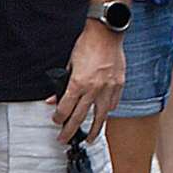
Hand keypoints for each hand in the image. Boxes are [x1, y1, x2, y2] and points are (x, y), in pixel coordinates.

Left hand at [53, 20, 123, 140]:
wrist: (106, 33)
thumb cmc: (87, 44)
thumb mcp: (69, 63)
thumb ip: (62, 83)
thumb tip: (53, 99)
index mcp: (78, 83)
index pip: (65, 109)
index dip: (59, 118)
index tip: (56, 122)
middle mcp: (94, 89)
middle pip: (80, 118)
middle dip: (70, 131)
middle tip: (64, 139)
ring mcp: (108, 88)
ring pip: (100, 116)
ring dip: (94, 130)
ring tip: (89, 139)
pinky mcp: (119, 85)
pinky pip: (113, 104)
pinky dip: (108, 111)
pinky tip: (104, 116)